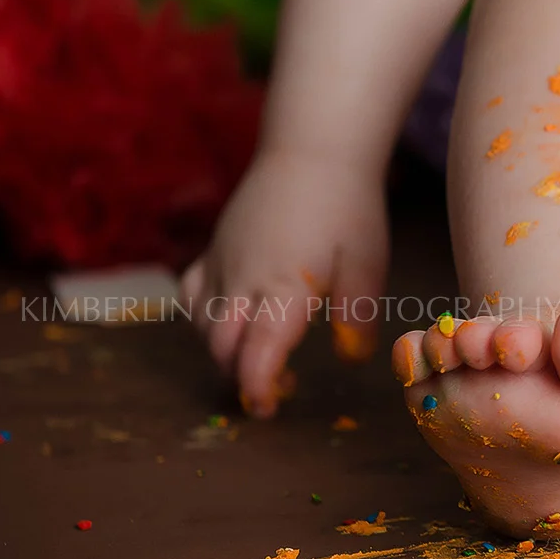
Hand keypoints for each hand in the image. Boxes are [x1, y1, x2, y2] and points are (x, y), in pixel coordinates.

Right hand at [180, 150, 388, 415]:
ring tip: (261, 358)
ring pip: (203, 324)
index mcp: (284, 285)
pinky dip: (204, 320)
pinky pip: (192, 296)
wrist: (312, 151)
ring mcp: (221, 262)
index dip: (257, 385)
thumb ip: (357, 313)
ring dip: (225, 351)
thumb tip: (350, 356)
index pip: (258, 350)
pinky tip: (233, 323)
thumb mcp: (367, 261)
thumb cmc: (349, 207)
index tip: (266, 408)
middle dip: (242, 376)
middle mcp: (242, 278)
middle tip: (276, 392)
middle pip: (222, 345)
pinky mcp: (213, 250)